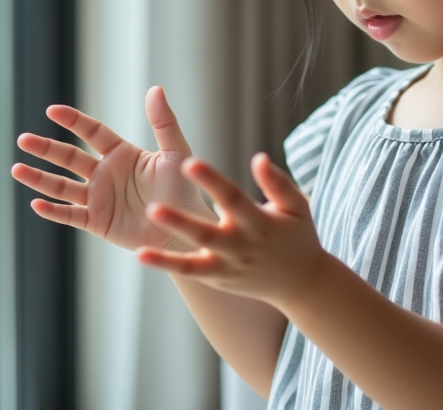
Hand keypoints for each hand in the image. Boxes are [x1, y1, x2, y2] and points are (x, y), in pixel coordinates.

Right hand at [11, 86, 212, 251]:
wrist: (186, 229)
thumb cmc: (185, 189)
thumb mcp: (175, 153)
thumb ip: (164, 122)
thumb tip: (155, 88)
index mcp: (121, 153)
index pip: (91, 132)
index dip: (73, 121)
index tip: (52, 111)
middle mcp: (105, 173)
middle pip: (69, 157)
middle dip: (46, 148)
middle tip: (23, 139)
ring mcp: (99, 198)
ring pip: (62, 186)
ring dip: (39, 178)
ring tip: (17, 168)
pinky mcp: (97, 222)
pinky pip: (70, 215)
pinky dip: (52, 210)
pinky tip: (35, 203)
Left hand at [136, 152, 326, 306]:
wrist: (301, 283)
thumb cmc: (297, 235)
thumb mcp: (297, 206)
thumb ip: (278, 183)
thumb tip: (259, 159)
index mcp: (260, 223)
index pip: (232, 198)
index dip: (211, 181)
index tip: (189, 163)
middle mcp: (241, 246)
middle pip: (206, 234)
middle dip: (180, 221)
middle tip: (153, 205)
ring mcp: (228, 266)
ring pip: (194, 258)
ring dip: (167, 247)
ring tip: (144, 231)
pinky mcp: (218, 279)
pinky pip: (189, 272)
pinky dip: (166, 264)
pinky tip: (141, 255)